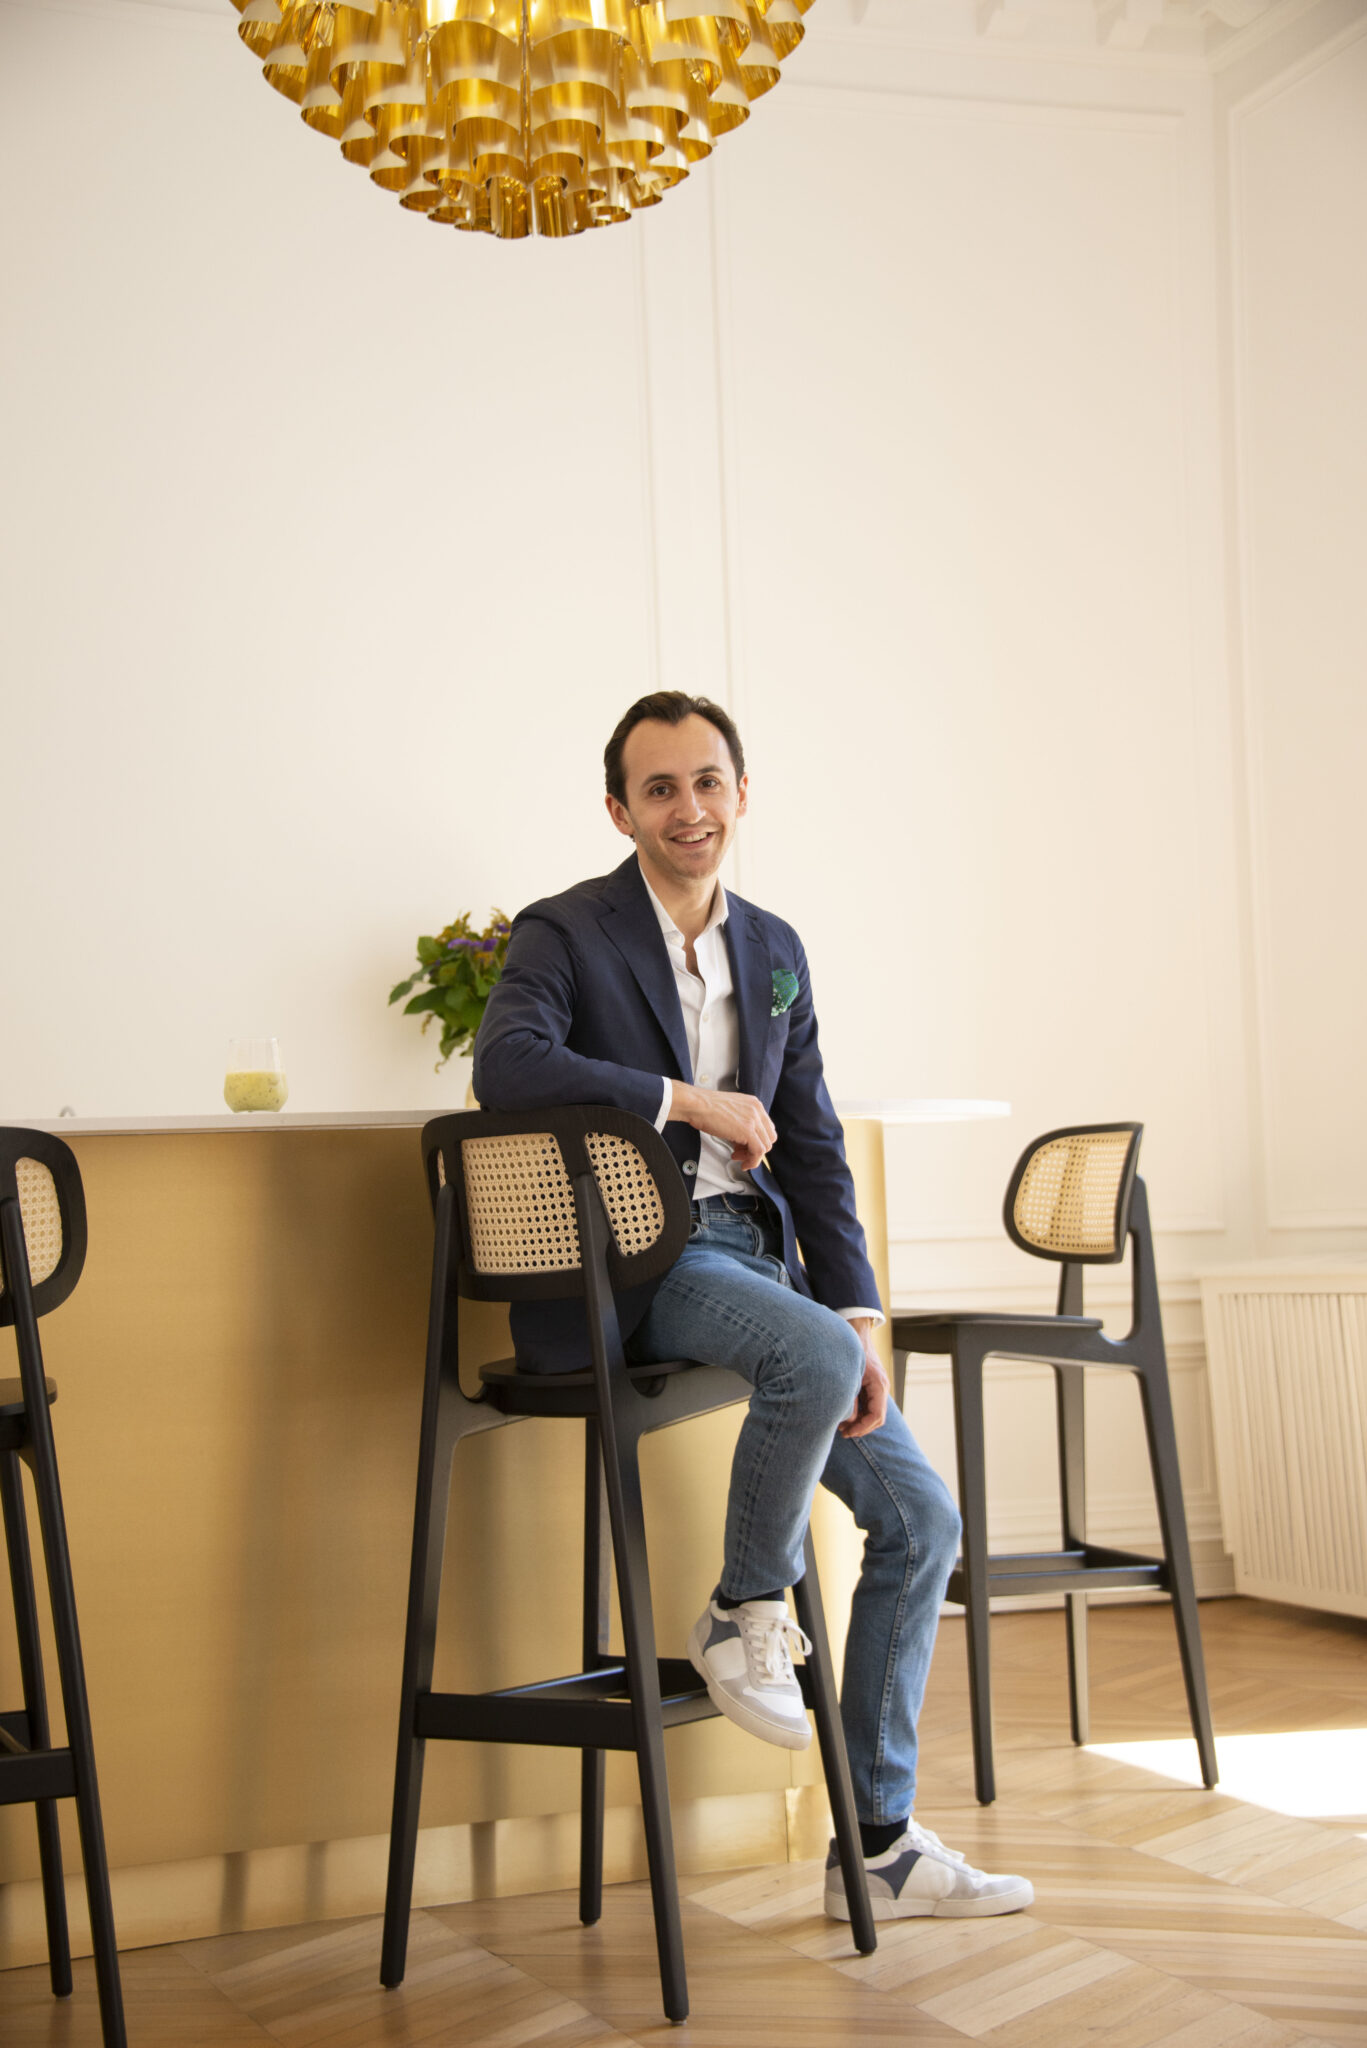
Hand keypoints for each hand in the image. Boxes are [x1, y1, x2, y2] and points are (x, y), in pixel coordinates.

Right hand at [670, 1083, 775, 1170]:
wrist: (697, 1105)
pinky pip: (758, 1152)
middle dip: (756, 1149)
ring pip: (765, 1146)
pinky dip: (752, 1161)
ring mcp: (754, 1120)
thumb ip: (741, 1121)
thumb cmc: (705, 1107)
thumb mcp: (730, 1110)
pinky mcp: (748, 1132)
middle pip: (769, 1137)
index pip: (767, 1127)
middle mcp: (757, 1110)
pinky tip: (742, 1163)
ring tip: (738, 1157)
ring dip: (752, 1156)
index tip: (747, 1146)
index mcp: (754, 1104)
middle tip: (742, 1153)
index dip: (758, 1140)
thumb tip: (742, 1138)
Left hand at [838, 1318, 888, 1438]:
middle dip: (861, 1428)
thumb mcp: (849, 1376)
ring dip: (860, 1421)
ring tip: (842, 1425)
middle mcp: (882, 1386)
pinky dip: (860, 1413)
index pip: (876, 1416)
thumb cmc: (851, 1350)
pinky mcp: (872, 1385)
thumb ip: (850, 1399)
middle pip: (877, 1418)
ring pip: (873, 1413)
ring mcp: (878, 1386)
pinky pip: (870, 1404)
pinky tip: (845, 1414)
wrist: (854, 1330)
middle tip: (843, 1432)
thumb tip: (850, 1420)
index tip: (847, 1432)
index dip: (862, 1428)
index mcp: (879, 1384)